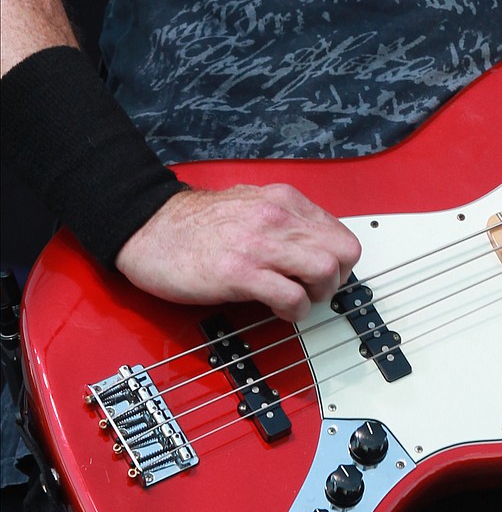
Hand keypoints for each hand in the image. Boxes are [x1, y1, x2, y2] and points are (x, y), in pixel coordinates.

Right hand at [114, 184, 361, 321]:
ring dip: (318, 295)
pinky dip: (294, 311)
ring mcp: (260, 244)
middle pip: (343, 253)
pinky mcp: (240, 272)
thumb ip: (284, 220)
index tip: (325, 274)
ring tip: (297, 300)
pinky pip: (292, 297)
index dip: (339, 261)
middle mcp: (277, 217)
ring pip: (325, 271)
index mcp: (283, 200)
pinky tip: (278, 309)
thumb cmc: (194, 223)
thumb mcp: (250, 204)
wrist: (148, 228)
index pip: (341, 234)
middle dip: (336, 280)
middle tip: (314, 290)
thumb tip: (314, 245)